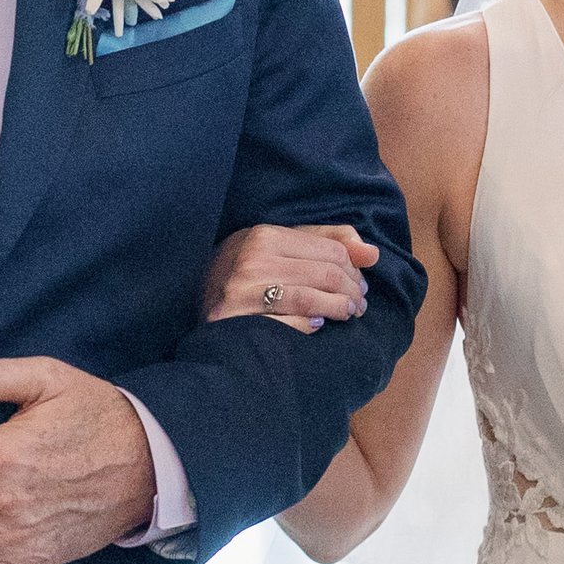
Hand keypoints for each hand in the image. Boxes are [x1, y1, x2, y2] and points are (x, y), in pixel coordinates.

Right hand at [202, 221, 377, 334]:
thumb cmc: (246, 270)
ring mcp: (242, 293)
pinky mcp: (236, 322)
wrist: (192, 297)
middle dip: (352, 292)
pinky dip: (308, 327)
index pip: (332, 252)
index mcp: (265, 236)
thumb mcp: (279, 245)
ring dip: (338, 310)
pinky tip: (316, 326)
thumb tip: (372, 253)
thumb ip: (326, 241)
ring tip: (346, 315)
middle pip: (326, 275)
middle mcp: (253, 260)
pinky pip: (287, 326)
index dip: (354, 271)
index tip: (360, 285)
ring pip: (311, 300)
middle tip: (358, 305)